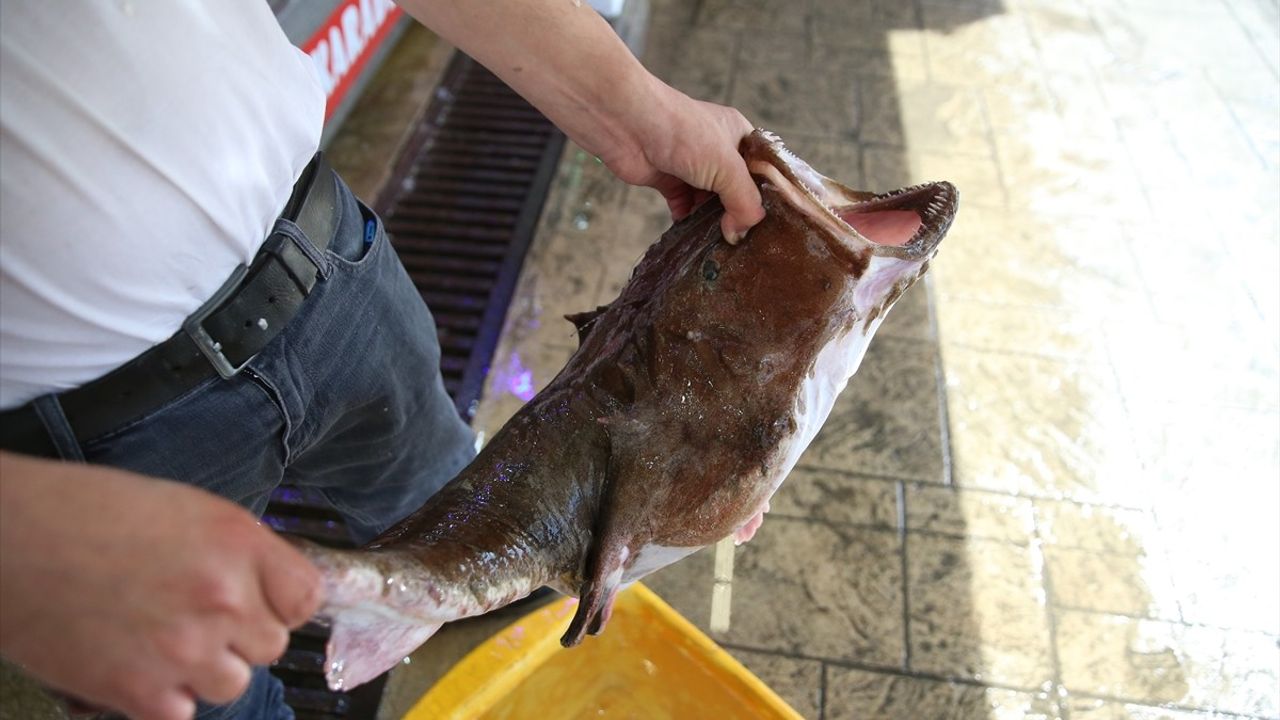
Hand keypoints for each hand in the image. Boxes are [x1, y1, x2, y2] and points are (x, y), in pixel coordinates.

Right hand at [0, 452, 322, 719]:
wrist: (9, 539)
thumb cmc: (88, 512)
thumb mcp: (186, 510)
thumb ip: (237, 552)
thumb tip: (266, 588)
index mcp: (238, 543)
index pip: (306, 597)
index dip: (281, 601)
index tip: (260, 601)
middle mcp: (223, 597)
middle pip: (271, 645)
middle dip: (239, 635)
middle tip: (192, 616)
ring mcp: (183, 649)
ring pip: (231, 684)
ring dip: (204, 670)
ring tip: (160, 639)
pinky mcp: (138, 691)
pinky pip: (181, 713)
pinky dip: (161, 698)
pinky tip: (134, 664)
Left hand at [598, 86, 764, 242]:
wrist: (627, 124)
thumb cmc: (681, 132)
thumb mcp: (725, 166)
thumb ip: (742, 201)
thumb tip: (741, 234)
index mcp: (738, 136)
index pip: (761, 171)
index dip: (765, 197)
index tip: (770, 225)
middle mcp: (717, 150)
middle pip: (735, 190)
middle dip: (737, 213)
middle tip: (741, 239)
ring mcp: (692, 166)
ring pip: (710, 202)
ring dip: (712, 221)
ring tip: (720, 243)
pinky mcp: (668, 180)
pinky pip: (685, 207)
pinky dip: (688, 220)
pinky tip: (692, 234)